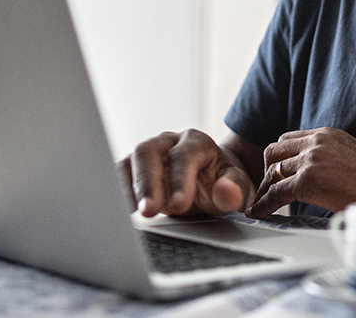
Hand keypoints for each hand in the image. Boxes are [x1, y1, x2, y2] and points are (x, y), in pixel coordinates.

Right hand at [118, 129, 255, 217]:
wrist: (212, 182)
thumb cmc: (223, 183)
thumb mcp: (237, 187)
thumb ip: (234, 189)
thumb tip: (227, 194)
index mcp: (196, 142)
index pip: (184, 156)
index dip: (180, 179)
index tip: (178, 205)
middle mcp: (168, 142)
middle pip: (149, 152)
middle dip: (148, 182)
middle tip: (150, 211)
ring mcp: (149, 154)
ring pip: (130, 161)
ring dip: (129, 187)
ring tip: (132, 214)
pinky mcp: (134, 168)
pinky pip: (120, 174)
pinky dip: (118, 192)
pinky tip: (120, 212)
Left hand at [247, 127, 355, 217]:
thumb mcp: (349, 154)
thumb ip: (330, 157)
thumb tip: (320, 172)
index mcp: (326, 134)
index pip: (289, 140)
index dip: (280, 158)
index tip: (277, 172)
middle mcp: (315, 142)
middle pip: (274, 151)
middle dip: (268, 170)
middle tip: (268, 187)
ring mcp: (310, 160)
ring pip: (273, 172)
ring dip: (265, 189)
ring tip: (262, 203)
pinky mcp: (307, 180)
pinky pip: (276, 193)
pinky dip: (264, 204)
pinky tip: (260, 212)